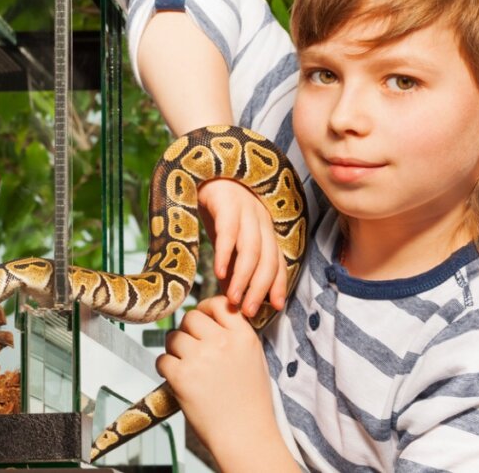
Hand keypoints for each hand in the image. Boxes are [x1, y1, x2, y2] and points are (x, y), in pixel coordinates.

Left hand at [155, 296, 276, 452]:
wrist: (245, 436)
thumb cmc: (250, 402)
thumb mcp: (253, 359)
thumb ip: (234, 336)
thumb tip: (208, 317)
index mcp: (243, 336)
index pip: (218, 303)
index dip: (205, 309)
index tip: (201, 320)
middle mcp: (222, 342)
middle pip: (190, 318)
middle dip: (188, 332)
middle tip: (192, 351)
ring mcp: (200, 358)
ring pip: (173, 337)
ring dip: (175, 350)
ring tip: (187, 368)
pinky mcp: (181, 376)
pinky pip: (162, 359)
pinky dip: (166, 369)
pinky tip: (178, 380)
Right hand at [199, 178, 286, 316]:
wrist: (200, 168)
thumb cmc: (214, 205)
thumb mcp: (226, 235)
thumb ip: (233, 261)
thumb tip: (232, 293)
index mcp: (265, 227)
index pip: (277, 260)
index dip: (278, 284)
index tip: (275, 307)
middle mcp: (260, 218)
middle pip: (267, 258)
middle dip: (260, 288)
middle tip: (248, 311)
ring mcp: (245, 208)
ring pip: (251, 248)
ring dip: (243, 277)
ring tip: (233, 298)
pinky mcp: (226, 201)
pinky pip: (229, 232)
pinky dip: (226, 254)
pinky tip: (219, 272)